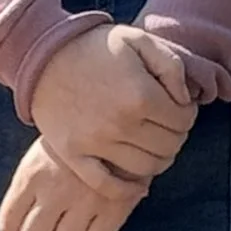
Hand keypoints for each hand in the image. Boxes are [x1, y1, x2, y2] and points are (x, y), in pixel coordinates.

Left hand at [0, 137, 145, 230]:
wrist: (119, 121)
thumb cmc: (76, 141)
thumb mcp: (42, 154)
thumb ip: (29, 187)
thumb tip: (19, 225)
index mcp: (31, 175)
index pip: (8, 224)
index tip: (26, 230)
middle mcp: (54, 190)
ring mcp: (84, 201)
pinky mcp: (113, 209)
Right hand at [27, 24, 196, 188]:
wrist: (43, 55)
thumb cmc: (95, 46)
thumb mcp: (138, 39)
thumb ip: (171, 64)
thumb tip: (186, 98)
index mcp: (140, 95)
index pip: (183, 120)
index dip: (187, 113)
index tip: (178, 107)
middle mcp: (120, 123)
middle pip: (169, 146)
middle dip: (176, 135)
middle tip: (166, 125)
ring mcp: (95, 143)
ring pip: (146, 169)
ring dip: (159, 160)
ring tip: (153, 144)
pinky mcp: (73, 155)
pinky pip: (108, 186)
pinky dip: (128, 191)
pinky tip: (139, 184)